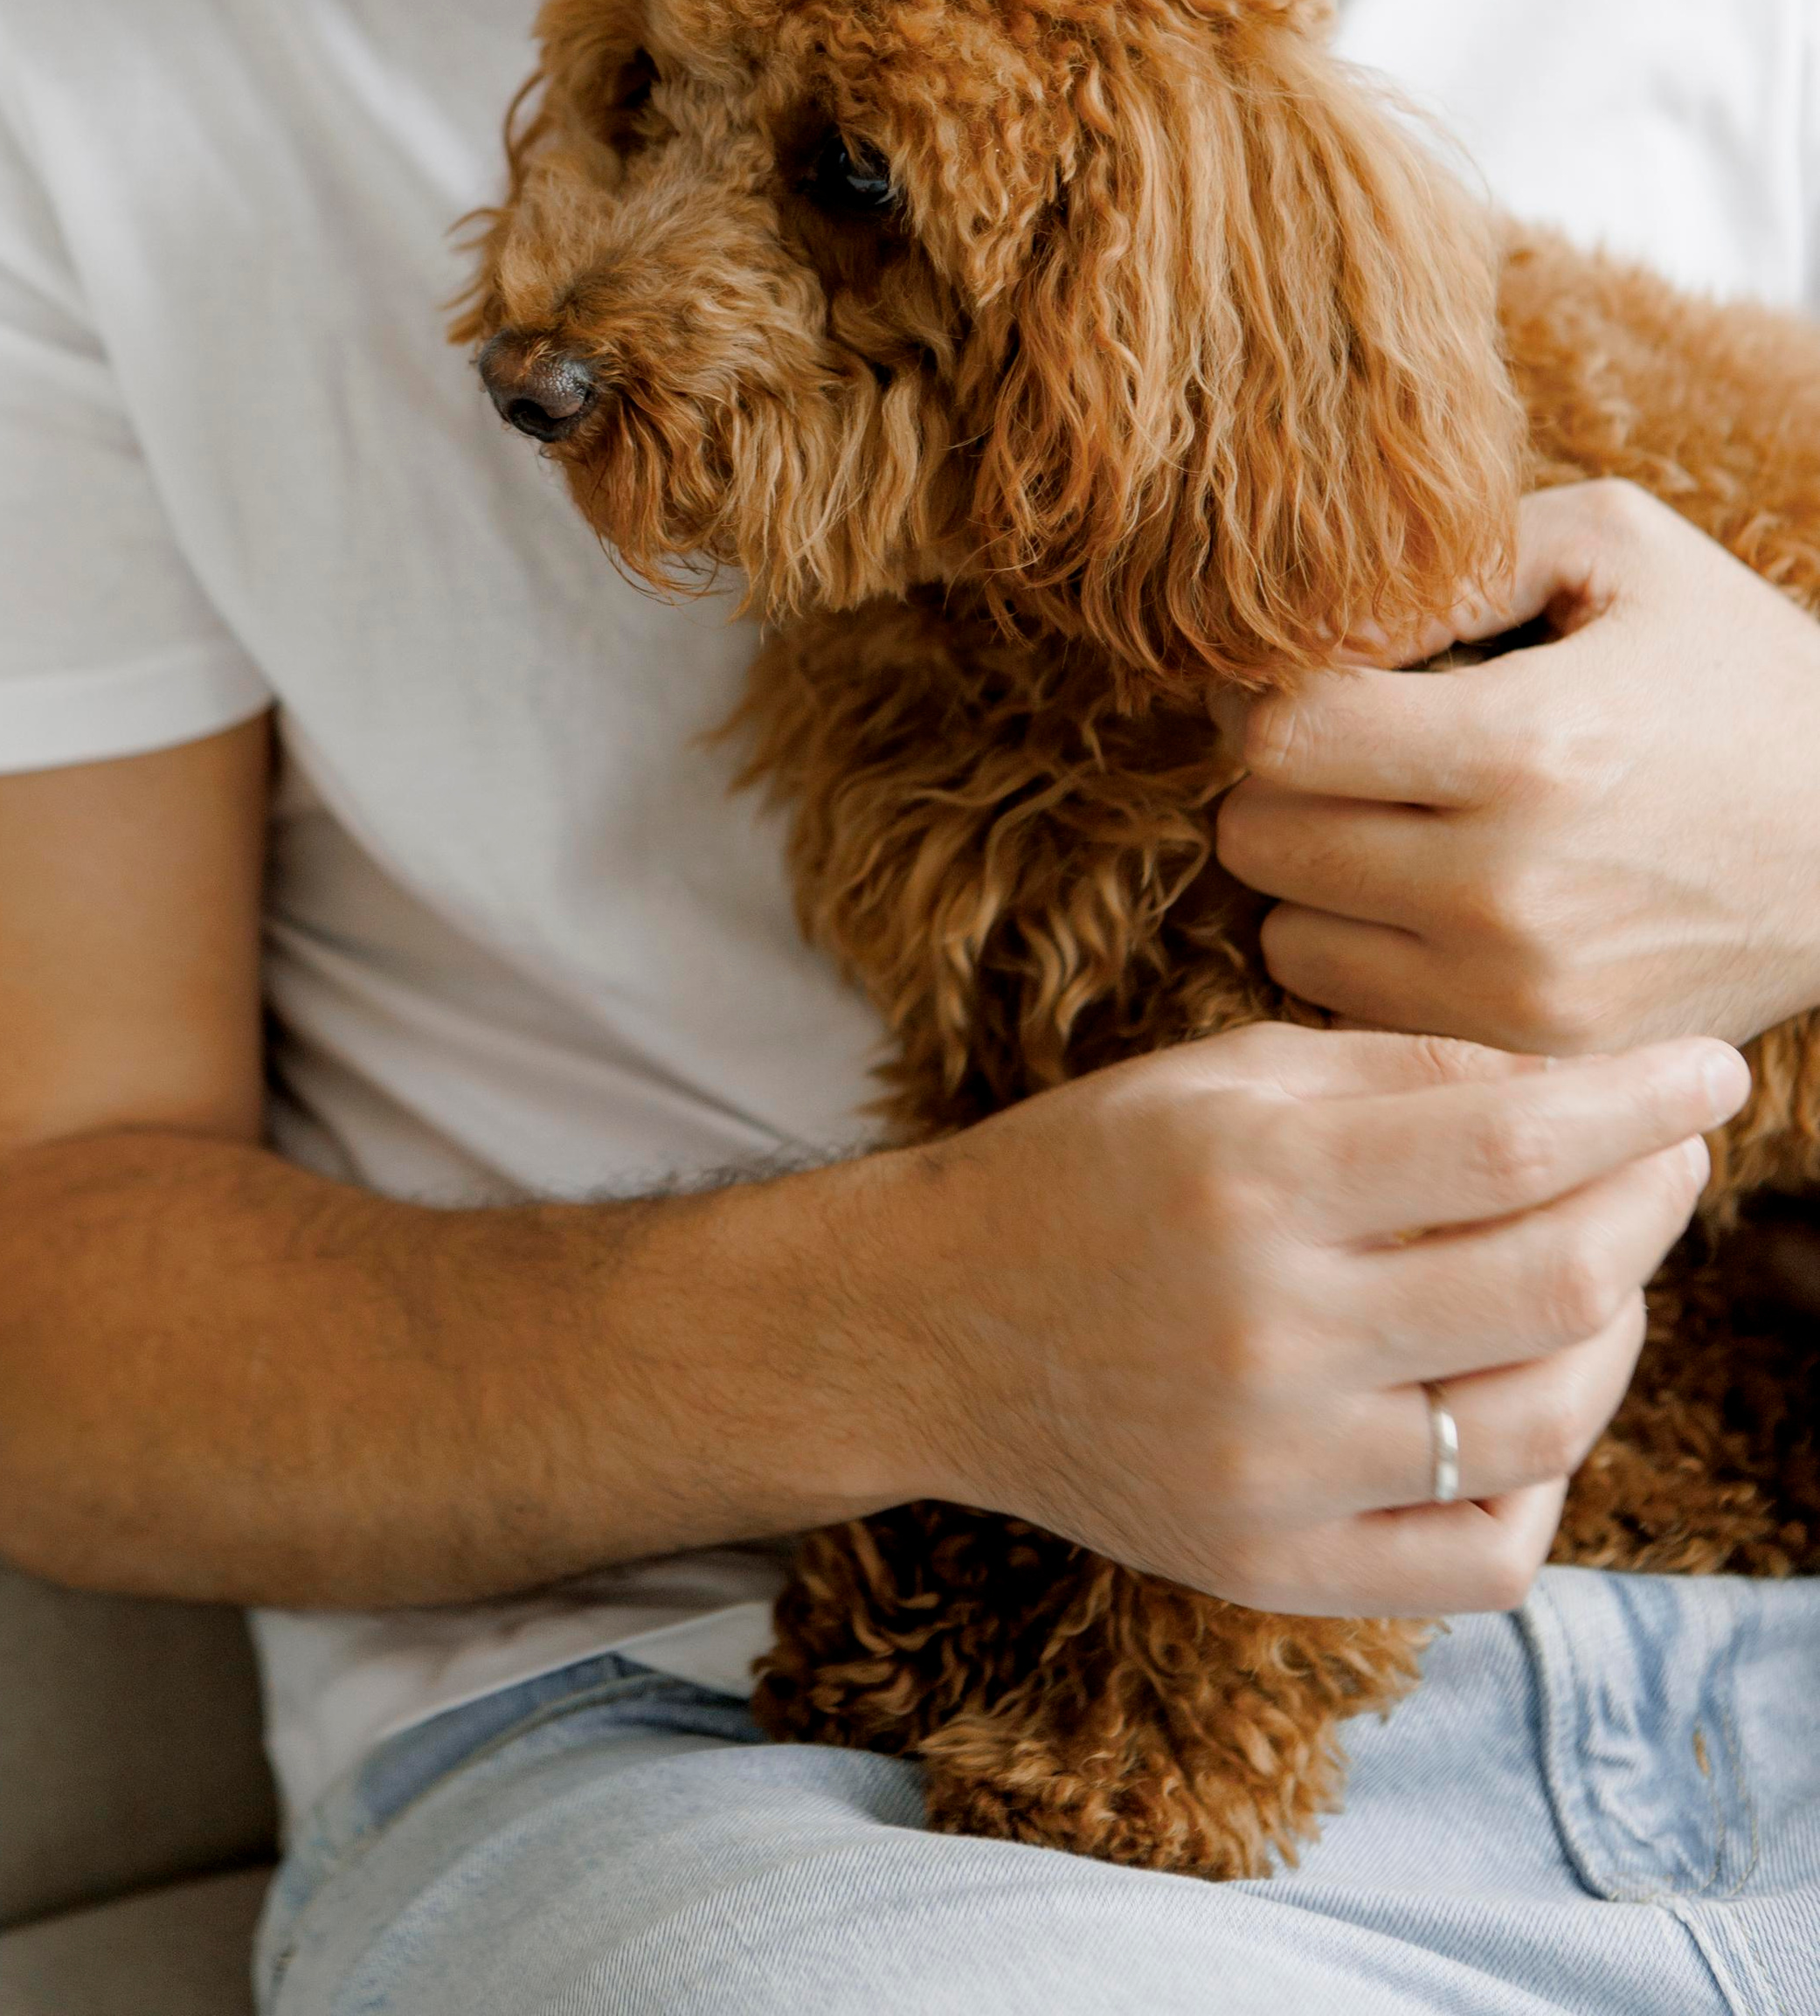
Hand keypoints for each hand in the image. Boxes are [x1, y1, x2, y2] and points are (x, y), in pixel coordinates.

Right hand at [861, 1018, 1741, 1615]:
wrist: (932, 1327)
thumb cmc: (1093, 1172)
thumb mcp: (1228, 1075)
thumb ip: (1403, 1073)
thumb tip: (1581, 1092)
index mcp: (1253, 1180)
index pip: (1510, 1139)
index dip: (1639, 1103)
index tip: (1709, 1075)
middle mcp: (1269, 1329)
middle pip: (1556, 1282)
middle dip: (1655, 1204)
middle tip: (1672, 1159)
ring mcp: (1276, 1468)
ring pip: (1544, 1421)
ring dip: (1615, 1334)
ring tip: (1601, 1272)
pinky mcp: (1271, 1568)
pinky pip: (1486, 1555)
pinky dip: (1541, 1476)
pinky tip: (1522, 1400)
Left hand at [1214, 481, 1819, 1055]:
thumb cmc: (1740, 670)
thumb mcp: (1619, 548)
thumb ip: (1454, 560)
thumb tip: (1314, 612)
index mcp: (1525, 746)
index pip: (1282, 733)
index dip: (1266, 692)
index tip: (1301, 680)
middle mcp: (1510, 886)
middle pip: (1263, 839)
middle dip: (1281, 784)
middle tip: (1340, 754)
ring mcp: (1525, 993)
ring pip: (1286, 938)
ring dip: (1312, 883)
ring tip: (1384, 831)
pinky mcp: (1543, 1060)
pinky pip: (1360, 1015)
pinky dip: (1367, 962)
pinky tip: (1423, 907)